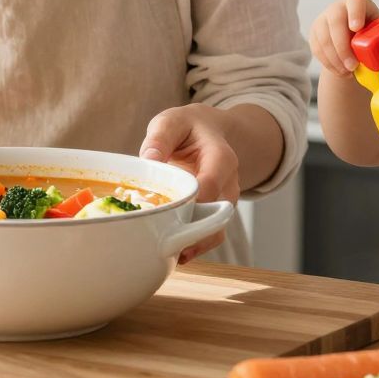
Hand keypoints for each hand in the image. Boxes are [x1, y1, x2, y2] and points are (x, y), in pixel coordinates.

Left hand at [139, 105, 239, 263]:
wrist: (209, 132)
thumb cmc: (188, 128)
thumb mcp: (172, 122)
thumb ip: (160, 137)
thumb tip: (149, 160)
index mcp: (221, 158)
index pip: (210, 186)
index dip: (188, 202)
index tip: (163, 210)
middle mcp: (230, 183)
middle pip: (218, 215)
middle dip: (193, 231)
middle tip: (166, 242)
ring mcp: (224, 201)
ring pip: (217, 230)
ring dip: (195, 244)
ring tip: (171, 253)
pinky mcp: (215, 213)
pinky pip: (211, 234)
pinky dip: (195, 246)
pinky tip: (176, 255)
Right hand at [308, 0, 378, 75]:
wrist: (353, 37)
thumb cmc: (373, 34)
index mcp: (358, 3)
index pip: (355, 3)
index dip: (355, 14)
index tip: (356, 28)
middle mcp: (338, 8)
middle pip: (335, 22)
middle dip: (343, 47)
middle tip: (353, 66)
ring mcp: (323, 20)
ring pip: (323, 38)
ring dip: (335, 59)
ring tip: (348, 73)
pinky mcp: (314, 34)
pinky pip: (317, 49)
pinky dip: (329, 64)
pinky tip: (340, 72)